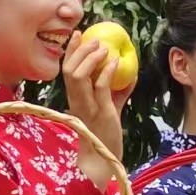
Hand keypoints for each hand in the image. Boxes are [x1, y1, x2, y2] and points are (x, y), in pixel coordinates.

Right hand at [62, 32, 123, 187]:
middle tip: (94, 39)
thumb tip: (129, 75)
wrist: (104, 160)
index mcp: (74, 98)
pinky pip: (100, 88)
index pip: (66, 70)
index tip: (78, 34)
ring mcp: (87, 107)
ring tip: (104, 48)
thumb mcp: (111, 108)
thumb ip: (116, 92)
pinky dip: (108, 72)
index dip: (70, 51)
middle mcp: (76, 101)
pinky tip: (116, 62)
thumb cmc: (105, 134)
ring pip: (79, 77)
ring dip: (91, 59)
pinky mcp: (100, 113)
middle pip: (68, 70)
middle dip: (79, 50)